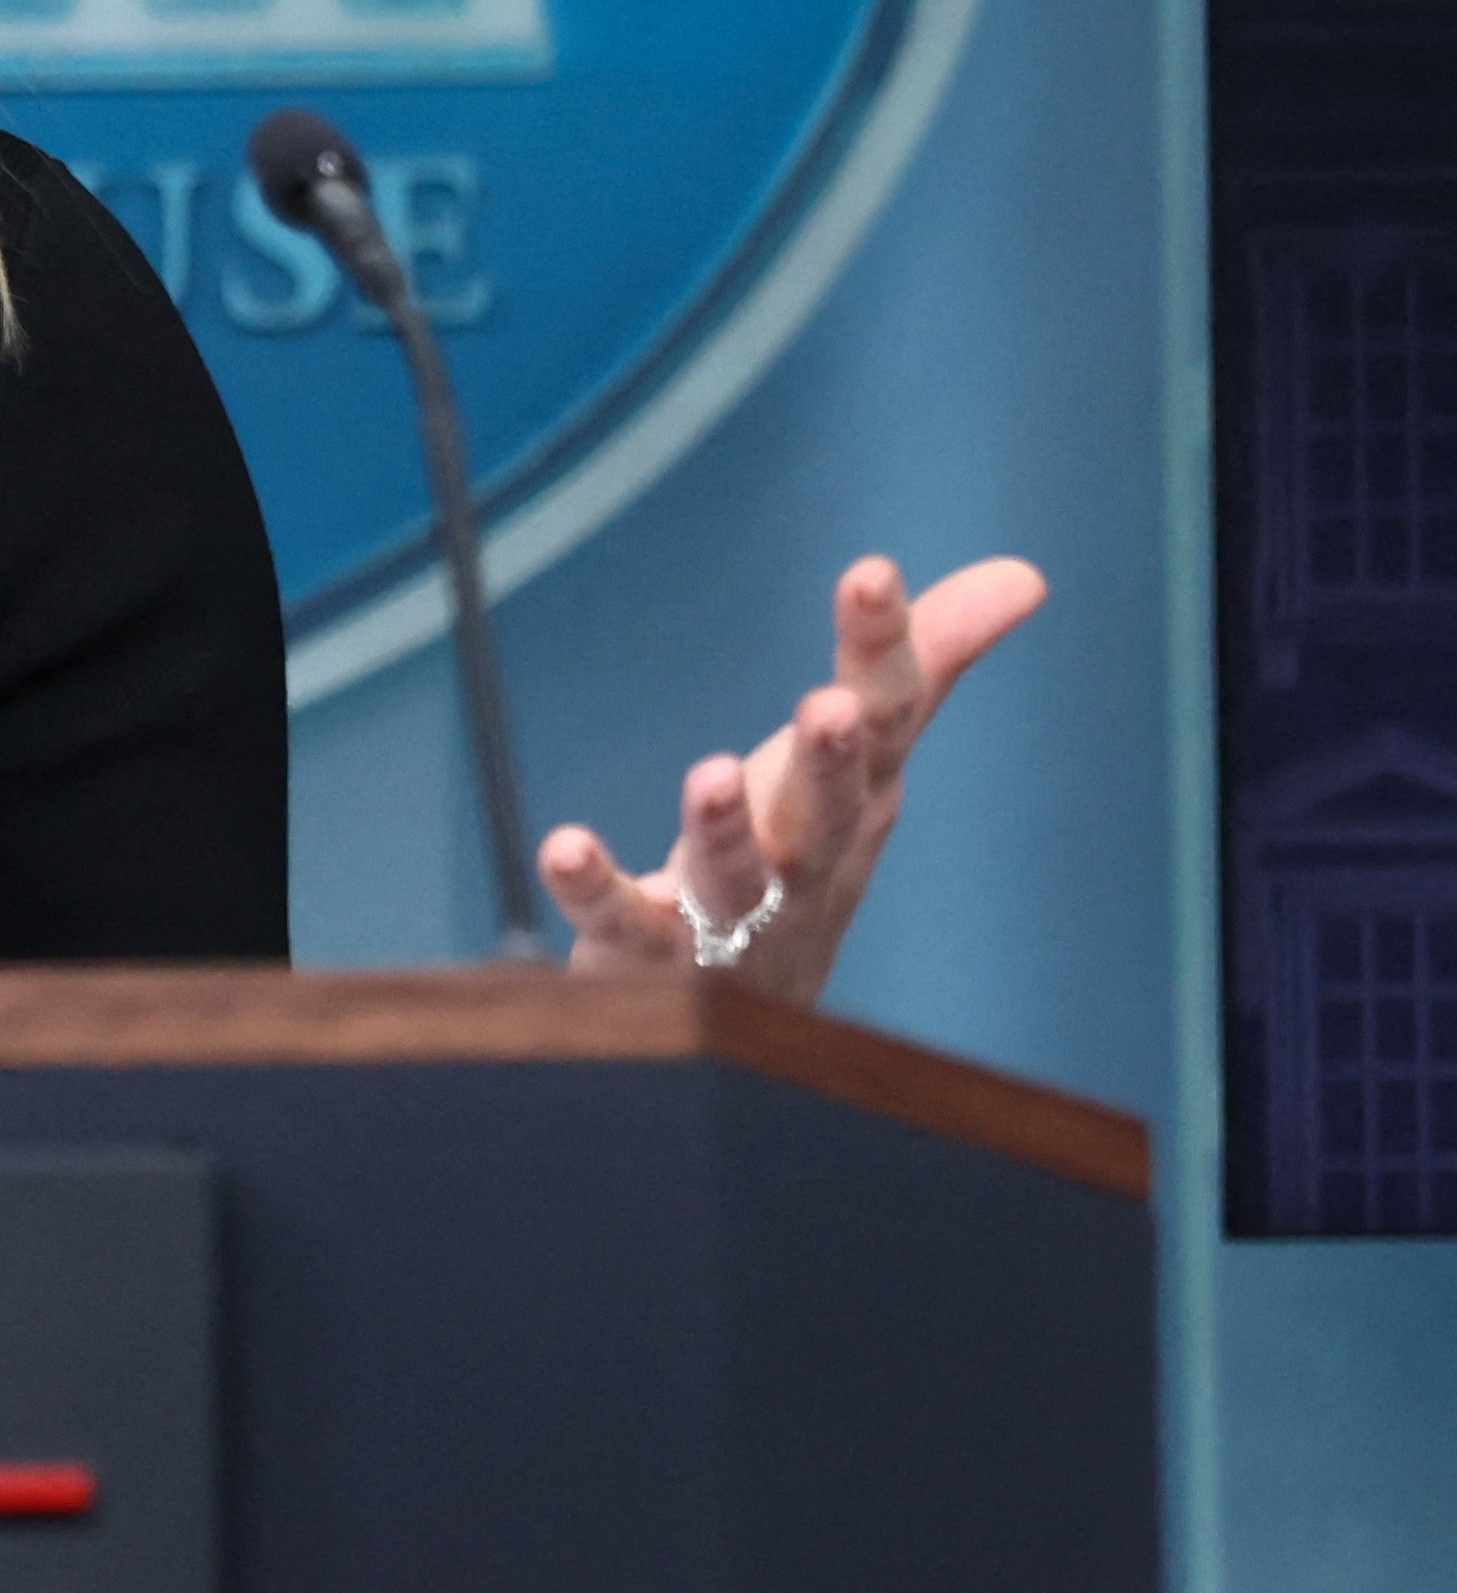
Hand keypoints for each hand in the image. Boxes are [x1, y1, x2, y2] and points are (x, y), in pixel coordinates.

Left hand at [536, 554, 1043, 1002]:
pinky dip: (595, 889)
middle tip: (830, 707)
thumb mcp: (860, 757)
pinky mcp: (646, 955)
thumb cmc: (800, 854)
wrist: (747, 1019)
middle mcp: (803, 863)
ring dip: (726, 830)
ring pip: (735, 879)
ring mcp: (729, 918)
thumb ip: (918, 665)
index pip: (880, 719)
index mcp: (853, 801)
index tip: (870, 573)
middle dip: (830, 762)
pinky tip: (565, 847)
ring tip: (710, 775)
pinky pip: (622, 924)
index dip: (879, 647)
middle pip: (826, 813)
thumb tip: (1026, 575)